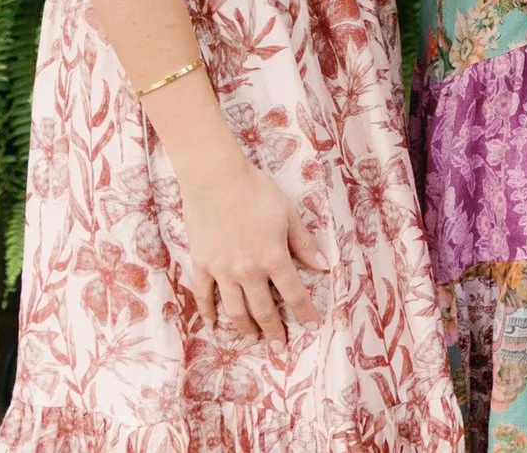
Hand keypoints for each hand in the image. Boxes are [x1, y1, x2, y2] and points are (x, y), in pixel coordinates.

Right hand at [175, 147, 328, 343]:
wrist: (216, 179)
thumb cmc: (257, 192)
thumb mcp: (289, 214)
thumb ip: (305, 244)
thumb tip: (325, 266)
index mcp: (274, 258)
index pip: (294, 294)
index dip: (304, 313)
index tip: (311, 327)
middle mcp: (248, 271)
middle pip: (263, 311)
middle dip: (273, 331)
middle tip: (278, 347)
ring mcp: (222, 271)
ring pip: (235, 311)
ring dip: (245, 329)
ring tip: (252, 340)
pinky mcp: (201, 266)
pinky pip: (204, 297)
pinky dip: (209, 314)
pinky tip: (214, 325)